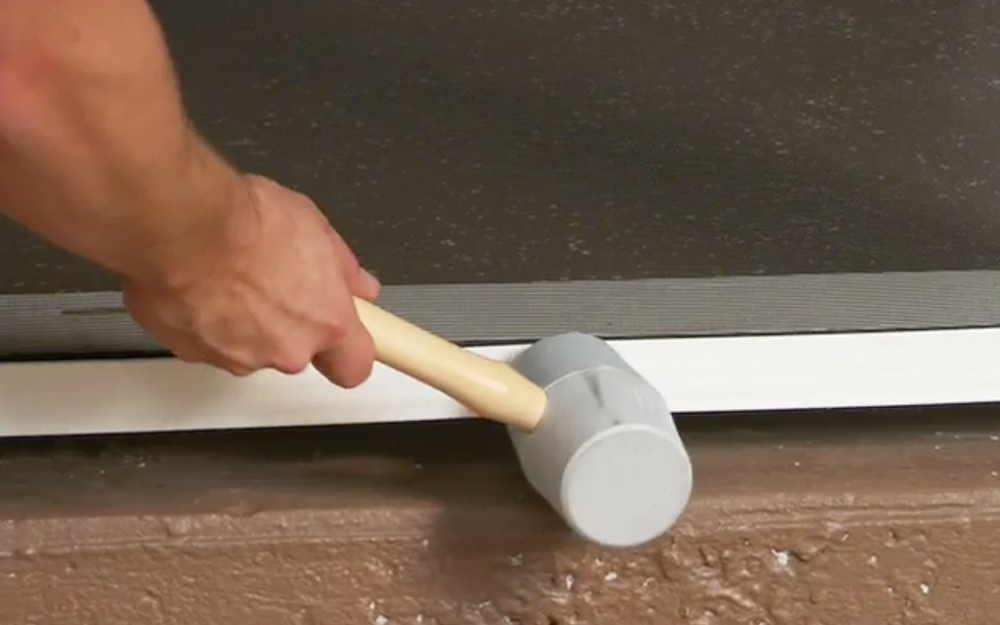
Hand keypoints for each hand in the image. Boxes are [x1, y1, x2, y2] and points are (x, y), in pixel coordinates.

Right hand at [121, 174, 380, 386]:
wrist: (182, 226)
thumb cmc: (252, 222)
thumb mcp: (315, 227)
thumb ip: (343, 268)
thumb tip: (360, 287)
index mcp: (326, 322)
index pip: (353, 368)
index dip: (347, 355)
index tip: (342, 339)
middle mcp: (286, 350)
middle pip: (295, 351)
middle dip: (286, 324)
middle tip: (271, 282)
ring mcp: (238, 357)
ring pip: (249, 348)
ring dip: (243, 322)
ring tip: (229, 277)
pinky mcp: (192, 353)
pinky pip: (207, 341)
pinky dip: (204, 320)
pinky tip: (198, 284)